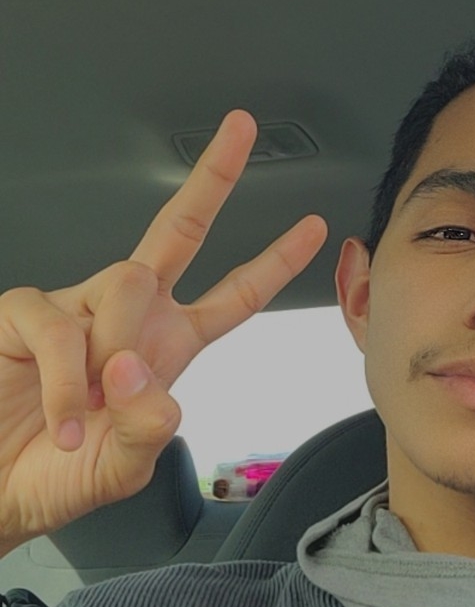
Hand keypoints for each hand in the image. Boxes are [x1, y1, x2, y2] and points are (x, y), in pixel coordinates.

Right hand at [0, 111, 328, 553]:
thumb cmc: (55, 476)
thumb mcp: (121, 469)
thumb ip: (146, 430)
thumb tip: (142, 373)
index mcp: (166, 346)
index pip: (231, 297)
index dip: (272, 263)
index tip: (314, 228)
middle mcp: (125, 315)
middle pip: (178, 230)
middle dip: (213, 177)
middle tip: (240, 129)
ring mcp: (76, 307)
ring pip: (127, 282)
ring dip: (117, 350)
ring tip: (92, 405)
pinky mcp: (25, 313)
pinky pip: (61, 327)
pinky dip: (67, 383)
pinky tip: (64, 417)